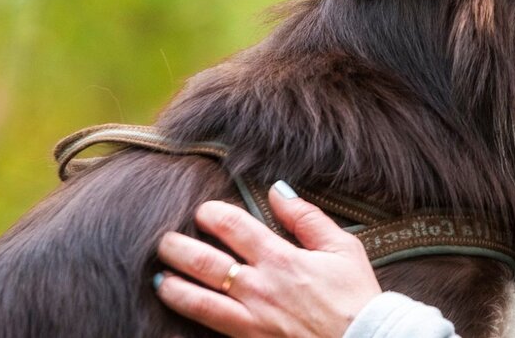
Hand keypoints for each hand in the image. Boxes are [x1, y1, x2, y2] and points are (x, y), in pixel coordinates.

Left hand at [154, 181, 381, 336]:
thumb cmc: (354, 294)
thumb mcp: (342, 247)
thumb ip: (306, 217)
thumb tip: (277, 190)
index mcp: (281, 259)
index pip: (234, 227)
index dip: (212, 215)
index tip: (203, 211)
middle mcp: (259, 288)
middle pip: (205, 263)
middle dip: (178, 248)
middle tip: (163, 240)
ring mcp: (251, 319)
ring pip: (198, 301)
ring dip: (173, 287)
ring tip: (159, 278)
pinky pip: (211, 329)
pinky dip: (190, 322)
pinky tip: (176, 317)